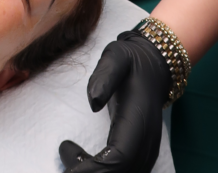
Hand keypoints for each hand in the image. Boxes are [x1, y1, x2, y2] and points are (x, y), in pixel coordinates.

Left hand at [59, 30, 171, 172]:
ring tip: (69, 151)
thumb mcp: (117, 56)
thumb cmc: (131, 61)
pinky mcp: (139, 157)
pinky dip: (98, 171)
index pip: (118, 160)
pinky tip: (79, 156)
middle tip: (63, 153)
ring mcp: (145, 154)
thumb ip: (105, 74)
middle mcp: (146, 144)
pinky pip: (121, 172)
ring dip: (92, 171)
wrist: (154, 68)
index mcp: (139, 122)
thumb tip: (93, 102)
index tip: (66, 155)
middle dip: (88, 172)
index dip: (93, 169)